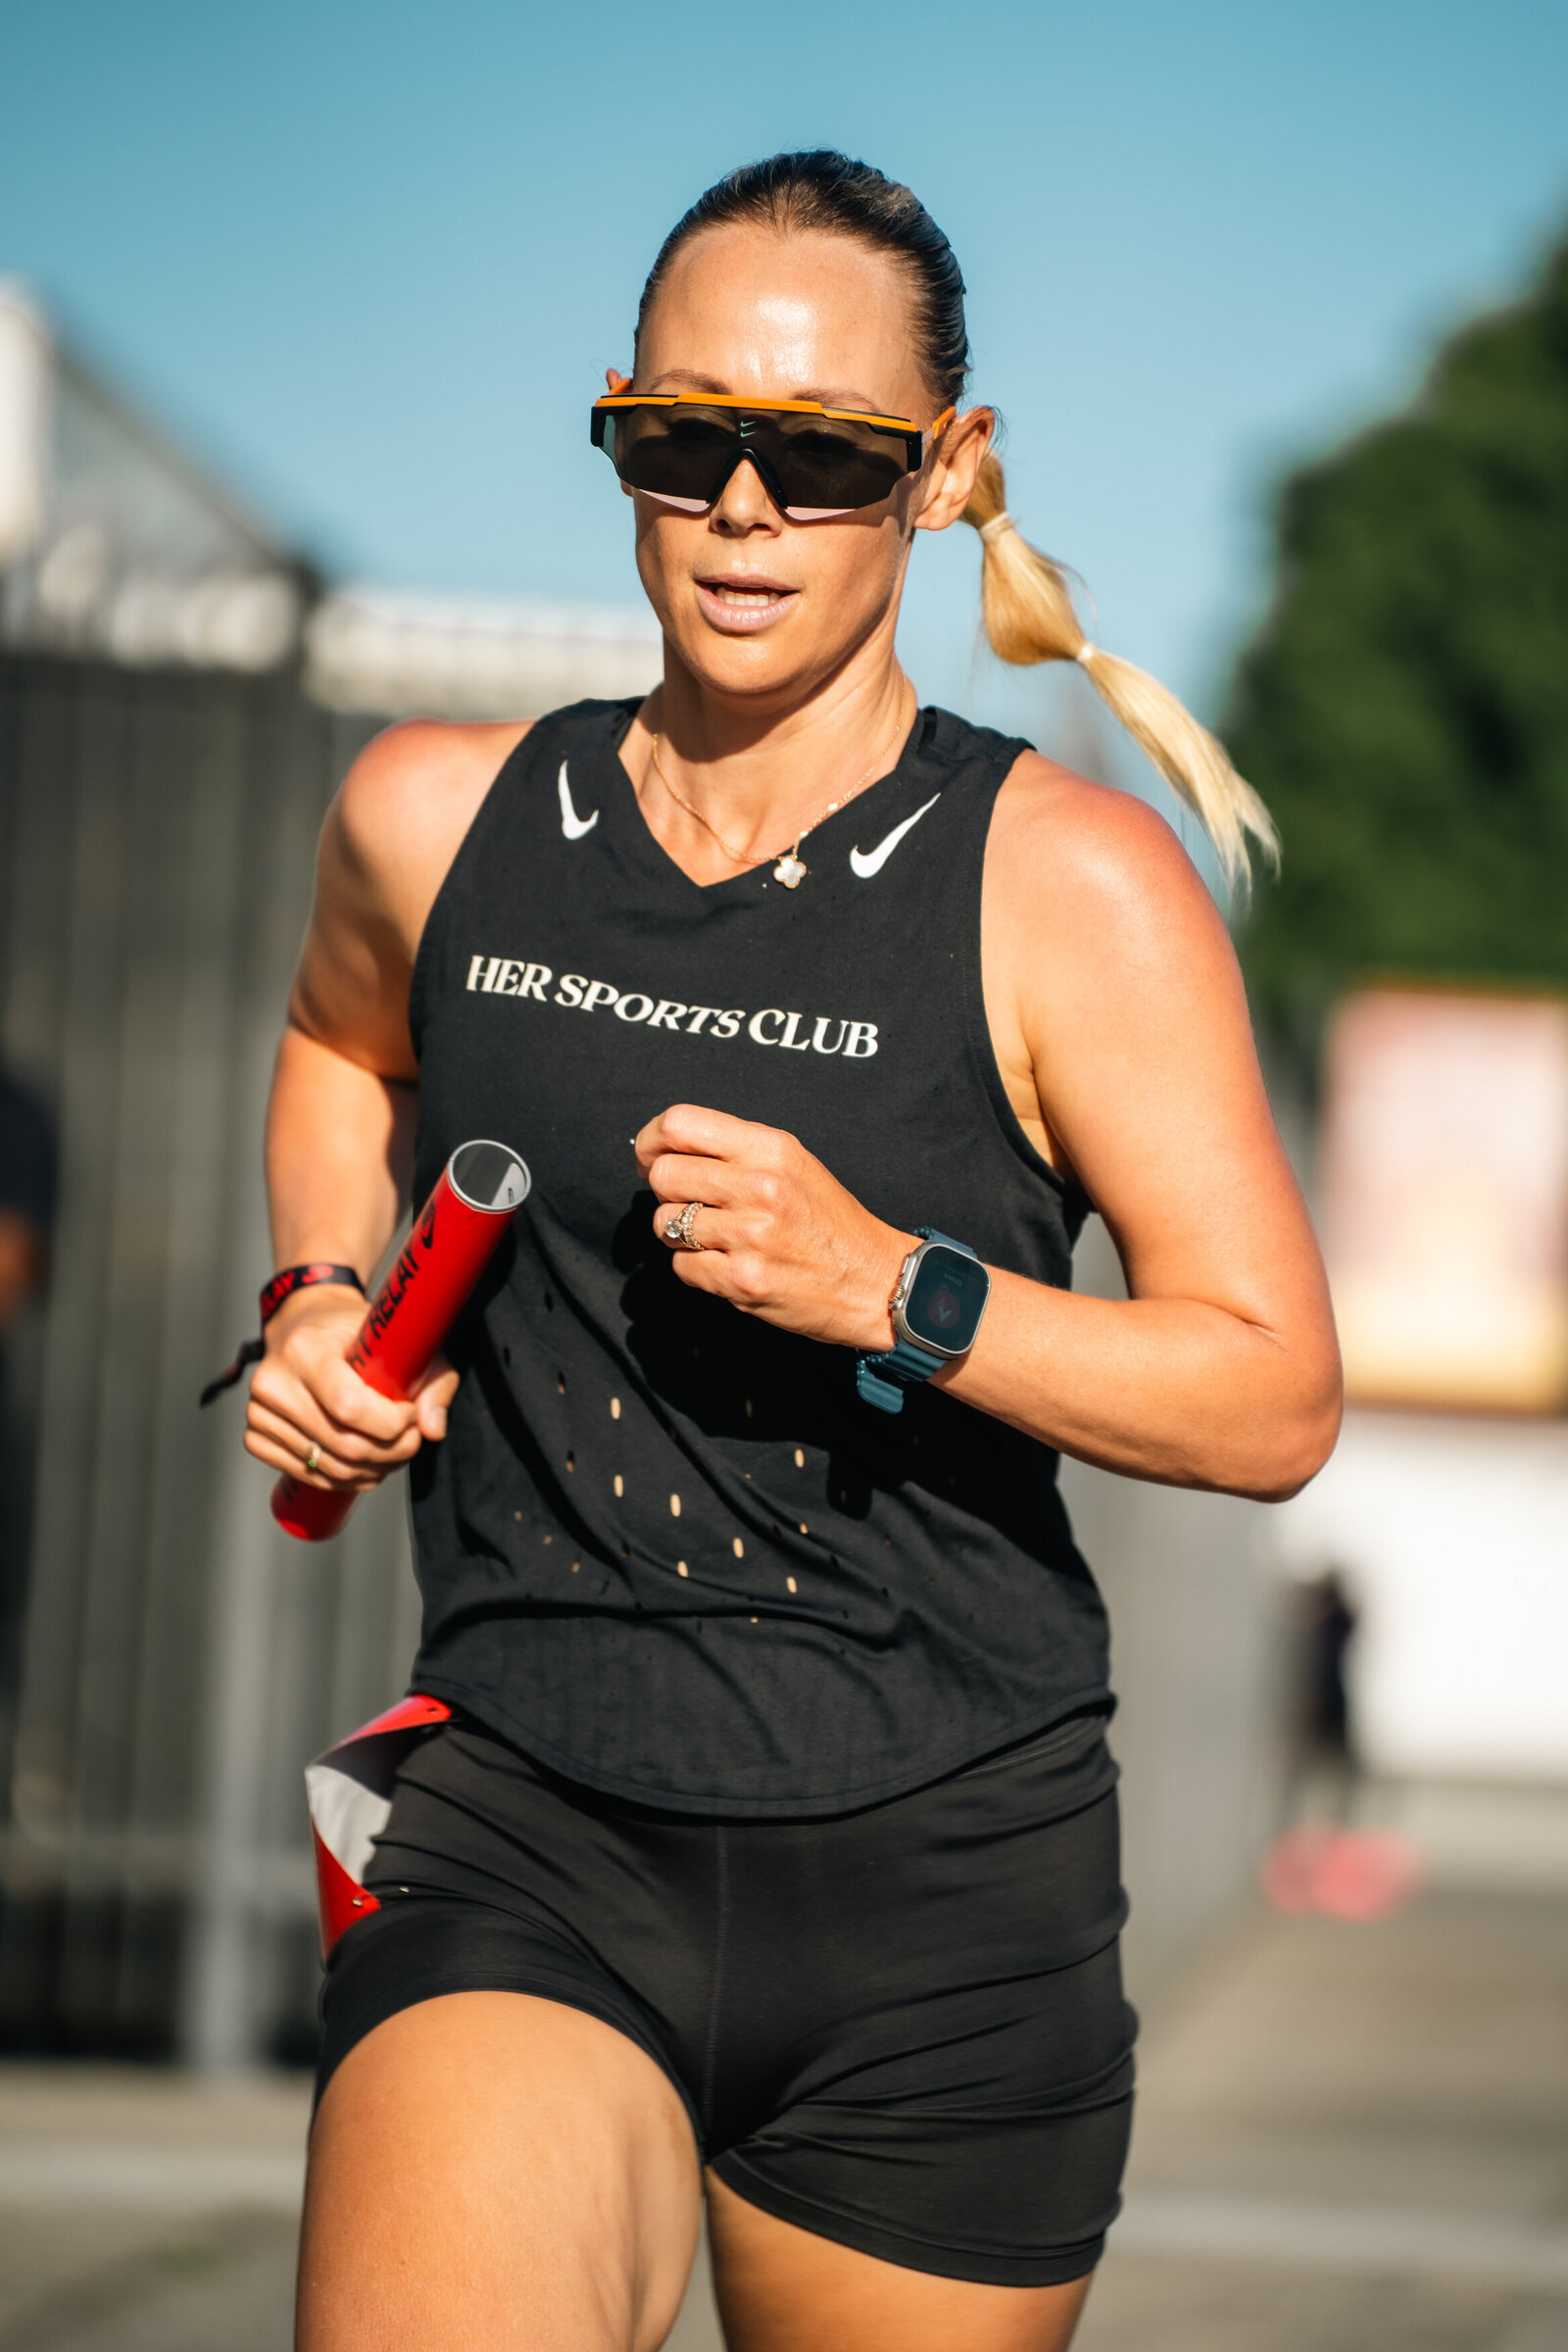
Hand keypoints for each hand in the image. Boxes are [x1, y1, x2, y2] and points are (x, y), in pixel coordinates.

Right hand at [243, 1283, 457, 1490]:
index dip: (390, 1423)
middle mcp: (273, 1382)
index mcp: (304, 1349)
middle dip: (391, 1452)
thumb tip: (433, 1429)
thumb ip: (432, 1380)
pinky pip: (306, 1475)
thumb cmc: (356, 1332)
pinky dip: (343, 1480)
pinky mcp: (255, 1436)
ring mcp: (258, 1413)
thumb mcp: (402, 1340)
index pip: (349, 1407)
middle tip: (412, 1441)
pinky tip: (365, 1466)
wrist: (305, 1325)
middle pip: (342, 1444)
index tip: (411, 1415)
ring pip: (328, 1467)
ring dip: (372, 1471)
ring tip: (394, 1453)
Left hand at [636, 1104, 911, 1351]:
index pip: (680, 1124)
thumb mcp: (793, 1165)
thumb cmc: (829, 1223)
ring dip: (680, 1234)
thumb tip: (664, 1150)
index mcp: (771, 1148)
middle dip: (667, 1192)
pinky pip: (682, 1266)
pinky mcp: (742, 1280)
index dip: (651, 1140)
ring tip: (717, 1238)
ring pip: (665, 1223)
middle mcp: (760, 1186)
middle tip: (690, 1204)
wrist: (874, 1282)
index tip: (650, 1157)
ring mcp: (751, 1235)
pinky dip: (696, 1268)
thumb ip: (736, 1152)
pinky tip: (727, 1265)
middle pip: (664, 1174)